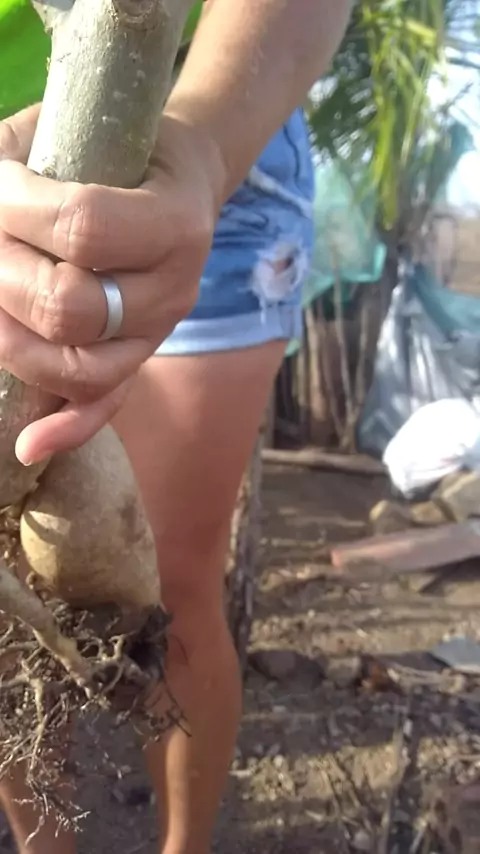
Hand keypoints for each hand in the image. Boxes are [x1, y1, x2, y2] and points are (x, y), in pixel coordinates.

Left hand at [0, 105, 224, 463]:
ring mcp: (159, 330)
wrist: (183, 182)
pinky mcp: (142, 356)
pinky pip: (107, 403)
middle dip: (3, 279)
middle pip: (72, 309)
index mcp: (174, 221)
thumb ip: (12, 162)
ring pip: (80, 368)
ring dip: (11, 342)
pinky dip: (68, 427)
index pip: (82, 229)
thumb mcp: (73, 131)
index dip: (15, 211)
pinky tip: (28, 445)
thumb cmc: (121, 149)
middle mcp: (175, 288)